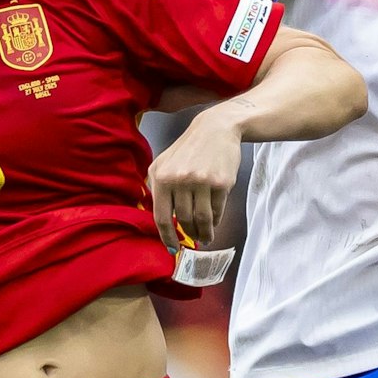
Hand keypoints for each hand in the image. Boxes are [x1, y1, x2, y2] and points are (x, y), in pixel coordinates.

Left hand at [148, 107, 244, 248]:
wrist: (216, 129)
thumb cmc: (188, 149)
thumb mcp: (163, 163)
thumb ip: (156, 188)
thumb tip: (159, 220)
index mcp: (162, 177)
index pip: (161, 217)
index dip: (166, 237)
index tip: (173, 248)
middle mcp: (180, 180)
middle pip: (183, 220)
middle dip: (189, 234)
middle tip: (194, 240)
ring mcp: (202, 182)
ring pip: (202, 219)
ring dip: (204, 233)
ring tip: (206, 237)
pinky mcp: (221, 183)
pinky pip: (217, 210)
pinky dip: (215, 220)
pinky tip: (214, 222)